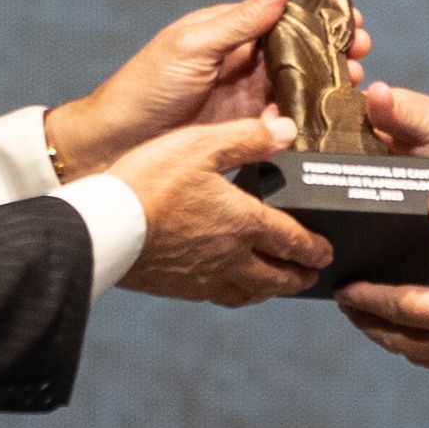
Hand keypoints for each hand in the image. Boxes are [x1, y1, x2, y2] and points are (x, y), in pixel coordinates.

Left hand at [48, 0, 372, 173]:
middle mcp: (242, 64)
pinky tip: (326, 123)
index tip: (351, 19)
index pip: (283, 16)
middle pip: (300, 53)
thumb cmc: (143, 88)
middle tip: (360, 56)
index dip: (319, 17)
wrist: (114, 146)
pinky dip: (307, 122)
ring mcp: (246, 100)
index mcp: (228, 33)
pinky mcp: (246, 134)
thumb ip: (240, 20)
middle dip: (334, 52)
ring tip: (351, 88)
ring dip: (327, 87)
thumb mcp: (192, 45)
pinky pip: (285, 125)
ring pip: (299, 89)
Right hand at [111, 113, 333, 304]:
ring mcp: (204, 277)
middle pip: (277, 277)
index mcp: (243, 222)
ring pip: (250, 293)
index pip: (292, 241)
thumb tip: (287, 130)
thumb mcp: (199, 144)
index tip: (326, 253)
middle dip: (299, 277)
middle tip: (311, 275)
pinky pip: (219, 296)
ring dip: (270, 290)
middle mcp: (231, 257)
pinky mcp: (178, 287)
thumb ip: (246, 137)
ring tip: (276, 285)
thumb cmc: (150, 182)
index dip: (314, 248)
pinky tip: (229, 285)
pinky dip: (236, 294)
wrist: (102, 228)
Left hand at [338, 191, 428, 377]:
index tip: (341, 288)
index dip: (365, 296)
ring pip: (412, 351)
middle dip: (366, 320)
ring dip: (388, 335)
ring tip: (375, 316)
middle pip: (394, 337)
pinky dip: (414, 343)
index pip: (395, 305)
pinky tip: (424, 328)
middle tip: (346, 303)